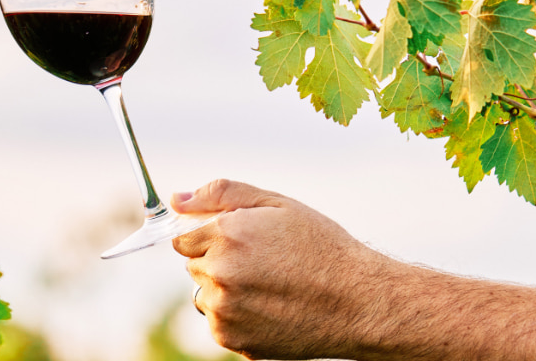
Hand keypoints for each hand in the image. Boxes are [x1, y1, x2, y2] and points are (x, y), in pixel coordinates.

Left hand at [172, 179, 391, 359]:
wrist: (358, 302)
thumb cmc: (322, 247)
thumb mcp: (276, 204)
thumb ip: (221, 195)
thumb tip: (177, 199)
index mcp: (226, 235)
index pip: (183, 237)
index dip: (209, 236)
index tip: (235, 240)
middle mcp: (219, 274)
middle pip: (193, 265)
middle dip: (217, 260)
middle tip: (260, 261)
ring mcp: (225, 310)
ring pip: (205, 294)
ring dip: (225, 290)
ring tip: (269, 285)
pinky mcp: (233, 339)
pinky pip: (219, 322)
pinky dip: (237, 315)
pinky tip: (270, 306)